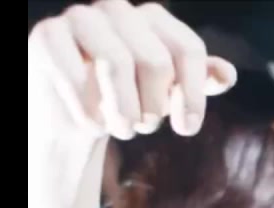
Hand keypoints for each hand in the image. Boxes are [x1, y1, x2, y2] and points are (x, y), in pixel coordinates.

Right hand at [28, 0, 236, 143]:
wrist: (75, 116)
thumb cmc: (130, 101)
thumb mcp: (171, 94)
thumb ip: (200, 82)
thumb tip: (227, 74)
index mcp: (153, 17)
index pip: (188, 49)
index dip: (193, 94)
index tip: (187, 129)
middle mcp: (117, 8)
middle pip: (155, 60)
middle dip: (154, 107)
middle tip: (145, 129)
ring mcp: (79, 18)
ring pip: (116, 63)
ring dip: (124, 112)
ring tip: (123, 130)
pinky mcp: (46, 36)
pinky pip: (76, 74)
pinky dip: (89, 111)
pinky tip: (91, 125)